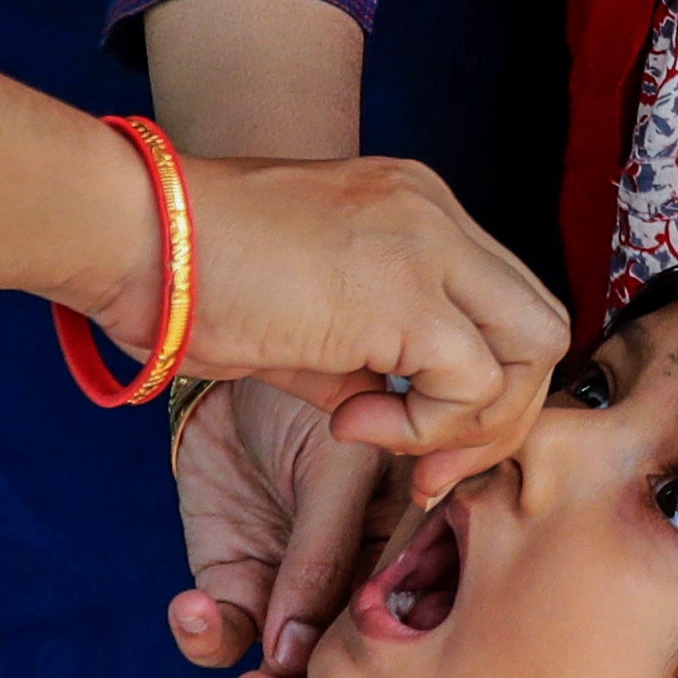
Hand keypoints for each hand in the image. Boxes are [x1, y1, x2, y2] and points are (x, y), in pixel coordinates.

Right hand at [144, 152, 567, 496]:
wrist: (135, 230)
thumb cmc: (187, 275)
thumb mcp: (299, 318)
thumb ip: (358, 357)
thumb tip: (384, 413)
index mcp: (413, 209)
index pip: (505, 304)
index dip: (481, 386)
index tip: (419, 444)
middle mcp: (435, 215)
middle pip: (542, 325)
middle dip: (503, 414)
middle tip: (429, 468)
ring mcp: (428, 244)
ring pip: (535, 349)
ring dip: (474, 422)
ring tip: (382, 440)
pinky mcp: (406, 294)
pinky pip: (474, 381)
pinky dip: (428, 427)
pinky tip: (351, 426)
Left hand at [166, 380, 385, 677]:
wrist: (233, 329)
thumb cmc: (318, 382)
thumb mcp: (342, 465)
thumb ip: (326, 556)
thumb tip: (295, 656)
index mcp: (413, 554)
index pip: (408, 644)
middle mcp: (359, 582)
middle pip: (351, 677)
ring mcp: (294, 583)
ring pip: (286, 672)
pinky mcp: (235, 575)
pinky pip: (224, 631)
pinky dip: (206, 637)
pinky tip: (195, 612)